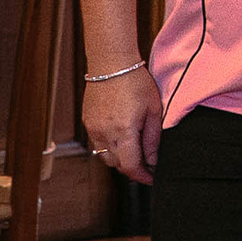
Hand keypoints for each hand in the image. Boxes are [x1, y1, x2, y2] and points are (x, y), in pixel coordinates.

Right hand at [81, 65, 163, 183]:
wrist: (111, 63)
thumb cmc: (135, 81)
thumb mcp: (153, 109)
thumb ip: (152, 138)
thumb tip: (153, 160)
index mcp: (123, 130)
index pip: (130, 167)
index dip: (142, 176)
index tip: (152, 178)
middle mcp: (105, 133)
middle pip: (117, 165)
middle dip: (132, 168)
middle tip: (147, 163)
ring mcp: (93, 128)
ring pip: (105, 156)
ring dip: (120, 158)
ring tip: (134, 149)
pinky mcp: (88, 122)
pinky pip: (98, 143)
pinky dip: (109, 146)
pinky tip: (121, 135)